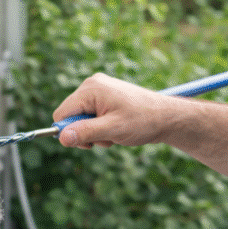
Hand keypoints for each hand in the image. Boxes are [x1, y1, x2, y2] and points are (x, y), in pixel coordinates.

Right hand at [53, 72, 171, 148]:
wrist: (166, 117)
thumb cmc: (143, 121)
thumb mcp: (112, 130)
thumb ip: (86, 132)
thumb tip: (61, 137)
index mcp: (91, 89)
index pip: (62, 113)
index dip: (68, 131)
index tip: (86, 143)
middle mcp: (92, 85)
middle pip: (71, 116)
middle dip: (85, 132)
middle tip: (106, 138)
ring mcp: (99, 90)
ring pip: (81, 118)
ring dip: (95, 132)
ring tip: (115, 133)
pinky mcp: (105, 97)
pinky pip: (92, 116)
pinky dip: (101, 127)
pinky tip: (116, 128)